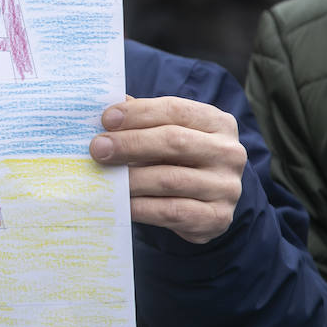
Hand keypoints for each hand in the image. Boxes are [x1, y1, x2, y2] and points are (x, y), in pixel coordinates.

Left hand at [91, 96, 245, 244]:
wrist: (204, 205)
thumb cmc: (178, 160)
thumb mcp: (166, 133)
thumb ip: (140, 120)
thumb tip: (101, 109)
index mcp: (217, 122)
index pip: (174, 110)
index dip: (138, 113)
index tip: (106, 119)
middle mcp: (228, 152)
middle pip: (173, 141)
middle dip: (130, 143)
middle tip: (97, 148)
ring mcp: (226, 187)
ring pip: (170, 179)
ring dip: (131, 178)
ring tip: (103, 177)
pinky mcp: (217, 217)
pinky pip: (170, 211)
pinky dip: (140, 207)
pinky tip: (120, 203)